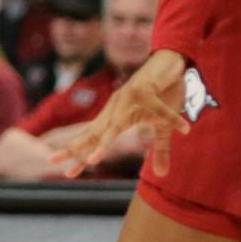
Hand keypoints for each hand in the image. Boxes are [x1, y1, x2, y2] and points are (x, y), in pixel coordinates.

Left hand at [56, 49, 190, 177]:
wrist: (168, 65)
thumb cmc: (161, 96)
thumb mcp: (161, 128)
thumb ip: (159, 151)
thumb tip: (163, 176)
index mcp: (116, 118)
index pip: (93, 139)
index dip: (80, 154)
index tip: (66, 173)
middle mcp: (116, 109)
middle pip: (94, 134)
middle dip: (76, 150)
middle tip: (56, 164)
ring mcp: (127, 99)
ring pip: (115, 126)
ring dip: (103, 143)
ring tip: (92, 161)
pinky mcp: (145, 90)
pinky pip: (159, 109)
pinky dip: (172, 119)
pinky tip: (184, 129)